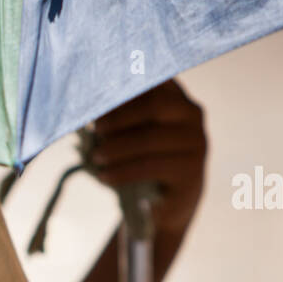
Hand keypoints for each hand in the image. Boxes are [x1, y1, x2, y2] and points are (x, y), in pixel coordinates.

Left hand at [87, 78, 206, 239]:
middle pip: (155, 104)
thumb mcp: (126, 133)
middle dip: (120, 117)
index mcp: (173, 95)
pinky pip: (151, 166)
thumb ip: (115, 116)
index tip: (98, 97)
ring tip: (96, 158)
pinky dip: (123, 171)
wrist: (163, 201)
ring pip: (152, 138)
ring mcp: (196, 140)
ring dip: (117, 148)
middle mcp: (191, 113)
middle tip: (96, 130)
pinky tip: (104, 177)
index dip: (125, 87)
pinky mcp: (191, 169)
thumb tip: (87, 106)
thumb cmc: (139, 158)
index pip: (152, 80)